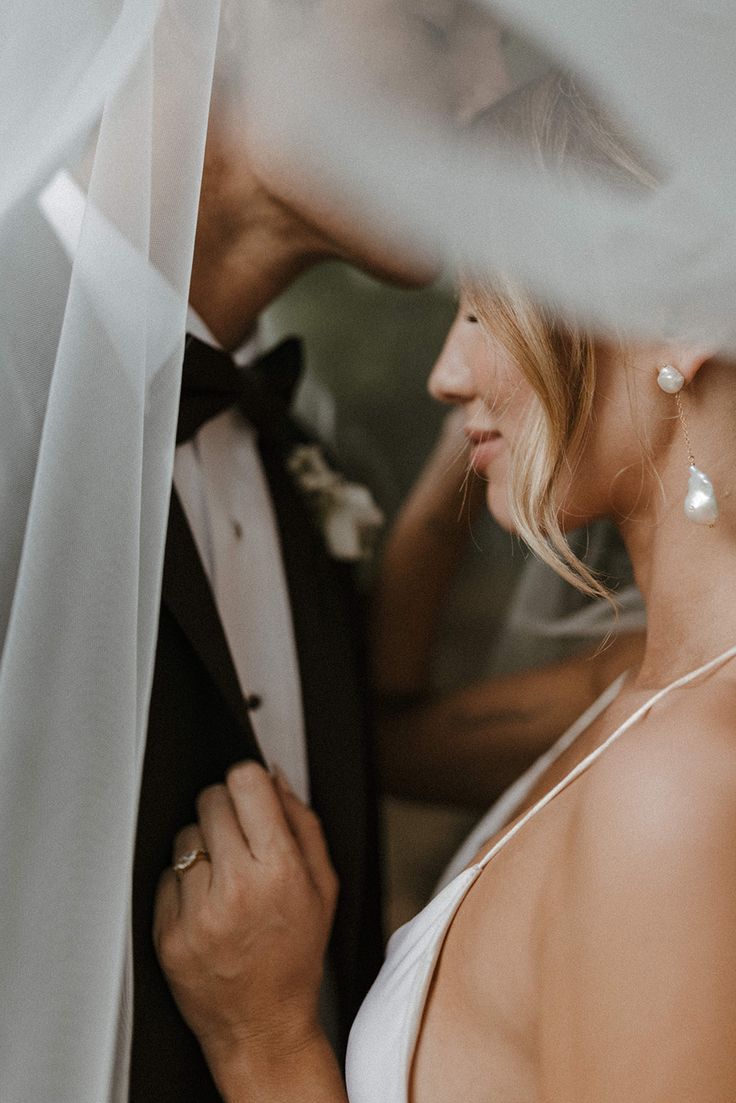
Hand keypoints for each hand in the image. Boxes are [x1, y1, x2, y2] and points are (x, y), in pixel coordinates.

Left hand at [154, 762, 338, 1075]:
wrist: (262, 1026)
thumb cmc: (296, 953)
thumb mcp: (323, 886)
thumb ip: (302, 823)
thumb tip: (273, 775)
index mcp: (280, 869)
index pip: (244, 782)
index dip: (248, 783)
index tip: (250, 798)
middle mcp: (236, 887)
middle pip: (210, 800)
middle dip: (224, 811)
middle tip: (238, 839)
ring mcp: (197, 912)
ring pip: (184, 836)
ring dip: (202, 847)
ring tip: (223, 880)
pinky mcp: (167, 934)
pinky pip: (165, 876)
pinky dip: (183, 885)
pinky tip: (205, 908)